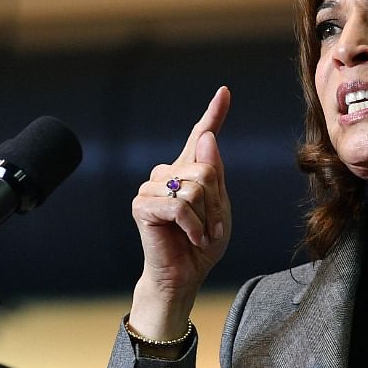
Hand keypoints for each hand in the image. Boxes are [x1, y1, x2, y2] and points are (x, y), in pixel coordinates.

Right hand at [128, 86, 231, 340]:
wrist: (184, 276)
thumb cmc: (202, 245)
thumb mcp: (220, 209)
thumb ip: (216, 175)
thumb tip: (208, 138)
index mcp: (187, 171)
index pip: (201, 137)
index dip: (213, 113)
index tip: (224, 91)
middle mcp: (166, 173)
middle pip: (205, 169)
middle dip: (216, 203)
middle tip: (211, 227)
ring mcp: (151, 188)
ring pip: (194, 187)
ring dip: (206, 217)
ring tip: (200, 234)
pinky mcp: (143, 206)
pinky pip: (180, 206)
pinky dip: (194, 226)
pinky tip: (192, 239)